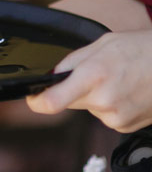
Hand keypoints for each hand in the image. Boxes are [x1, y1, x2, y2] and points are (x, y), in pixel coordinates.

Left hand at [27, 31, 151, 131]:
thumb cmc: (140, 50)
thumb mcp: (100, 45)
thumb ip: (71, 62)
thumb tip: (50, 76)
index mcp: (92, 76)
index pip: (52, 101)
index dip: (36, 101)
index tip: (32, 97)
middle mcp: (103, 100)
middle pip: (69, 101)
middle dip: (74, 89)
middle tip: (97, 74)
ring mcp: (115, 117)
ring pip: (89, 108)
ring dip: (95, 97)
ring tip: (118, 80)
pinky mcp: (125, 127)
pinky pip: (106, 115)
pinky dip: (110, 105)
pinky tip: (126, 92)